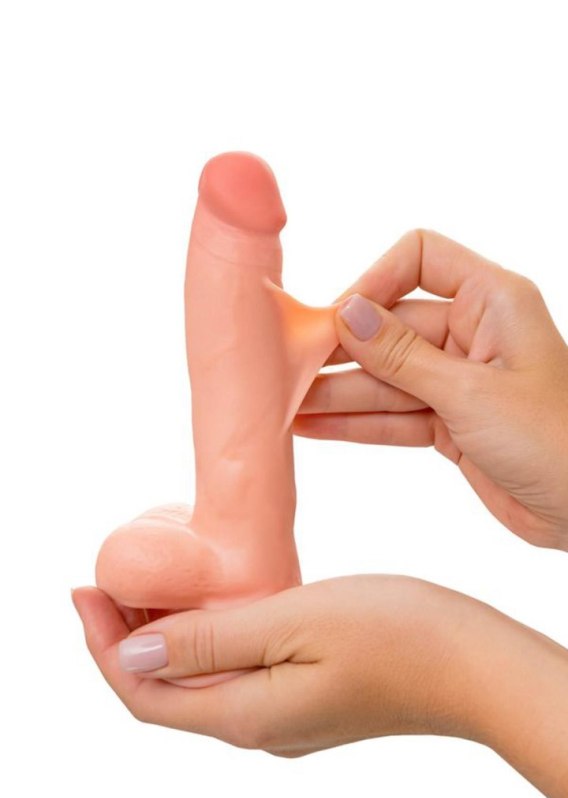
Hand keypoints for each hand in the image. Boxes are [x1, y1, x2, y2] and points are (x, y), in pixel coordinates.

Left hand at [72, 575, 567, 797]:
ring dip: (164, 638)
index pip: (143, 694)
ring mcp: (284, 717)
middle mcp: (257, 727)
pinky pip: (233, 674)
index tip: (82, 590)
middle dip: (124, 640)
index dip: (102, 647)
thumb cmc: (395, 634)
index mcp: (245, 715)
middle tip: (109, 580)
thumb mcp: (292, 622)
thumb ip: (209, 642)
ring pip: (198, 681)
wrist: (473, 665)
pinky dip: (204, 640)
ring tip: (150, 584)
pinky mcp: (307, 698)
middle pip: (164, 692)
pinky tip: (212, 604)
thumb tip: (132, 655)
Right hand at [295, 229, 567, 549]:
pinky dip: (357, 423)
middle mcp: (472, 333)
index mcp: (492, 301)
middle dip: (341, 351)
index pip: (420, 258)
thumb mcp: (470, 393)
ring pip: (386, 378)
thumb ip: (402, 355)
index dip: (375, 280)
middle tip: (288, 369)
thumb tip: (346, 314)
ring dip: (339, 393)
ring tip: (287, 406)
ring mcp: (458, 380)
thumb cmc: (555, 440)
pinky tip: (314, 426)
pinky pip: (394, 415)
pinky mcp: (450, 422)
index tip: (338, 319)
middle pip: (391, 327)